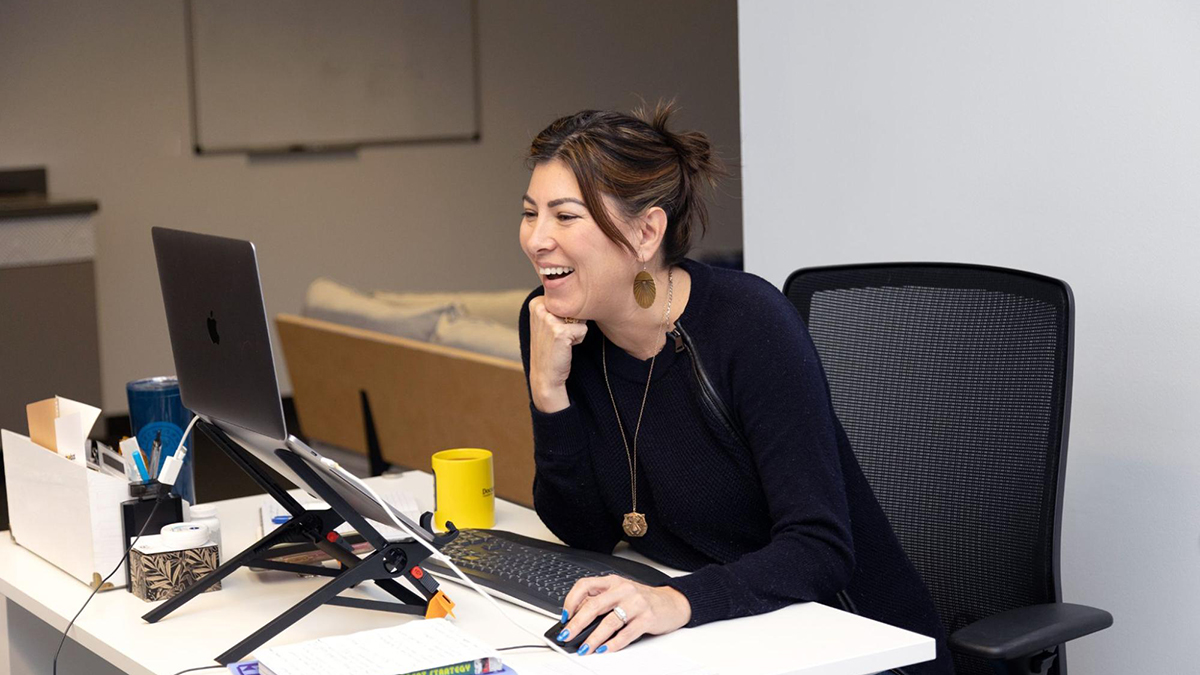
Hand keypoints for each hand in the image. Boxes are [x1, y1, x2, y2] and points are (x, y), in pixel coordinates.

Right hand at [527, 297, 587, 412]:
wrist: (545, 375)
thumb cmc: (550, 348)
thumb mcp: (548, 322)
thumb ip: (559, 307)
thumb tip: (582, 293)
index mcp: (536, 302)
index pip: (567, 299)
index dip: (566, 316)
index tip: (554, 330)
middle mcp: (540, 307)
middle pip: (574, 307)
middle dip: (572, 322)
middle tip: (558, 337)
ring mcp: (548, 319)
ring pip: (579, 317)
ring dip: (575, 331)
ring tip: (562, 342)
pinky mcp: (559, 332)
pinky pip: (583, 329)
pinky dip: (579, 340)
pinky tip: (565, 348)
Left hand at [557, 575, 690, 654]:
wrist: (672, 602)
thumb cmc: (642, 600)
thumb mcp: (620, 593)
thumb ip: (600, 601)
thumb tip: (576, 617)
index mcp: (613, 581)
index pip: (585, 585)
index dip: (571, 600)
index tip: (564, 616)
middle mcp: (623, 589)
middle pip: (594, 605)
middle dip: (577, 623)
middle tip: (567, 635)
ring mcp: (636, 603)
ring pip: (609, 622)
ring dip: (593, 638)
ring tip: (585, 648)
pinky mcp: (647, 618)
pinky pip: (626, 633)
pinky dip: (613, 644)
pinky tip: (605, 650)